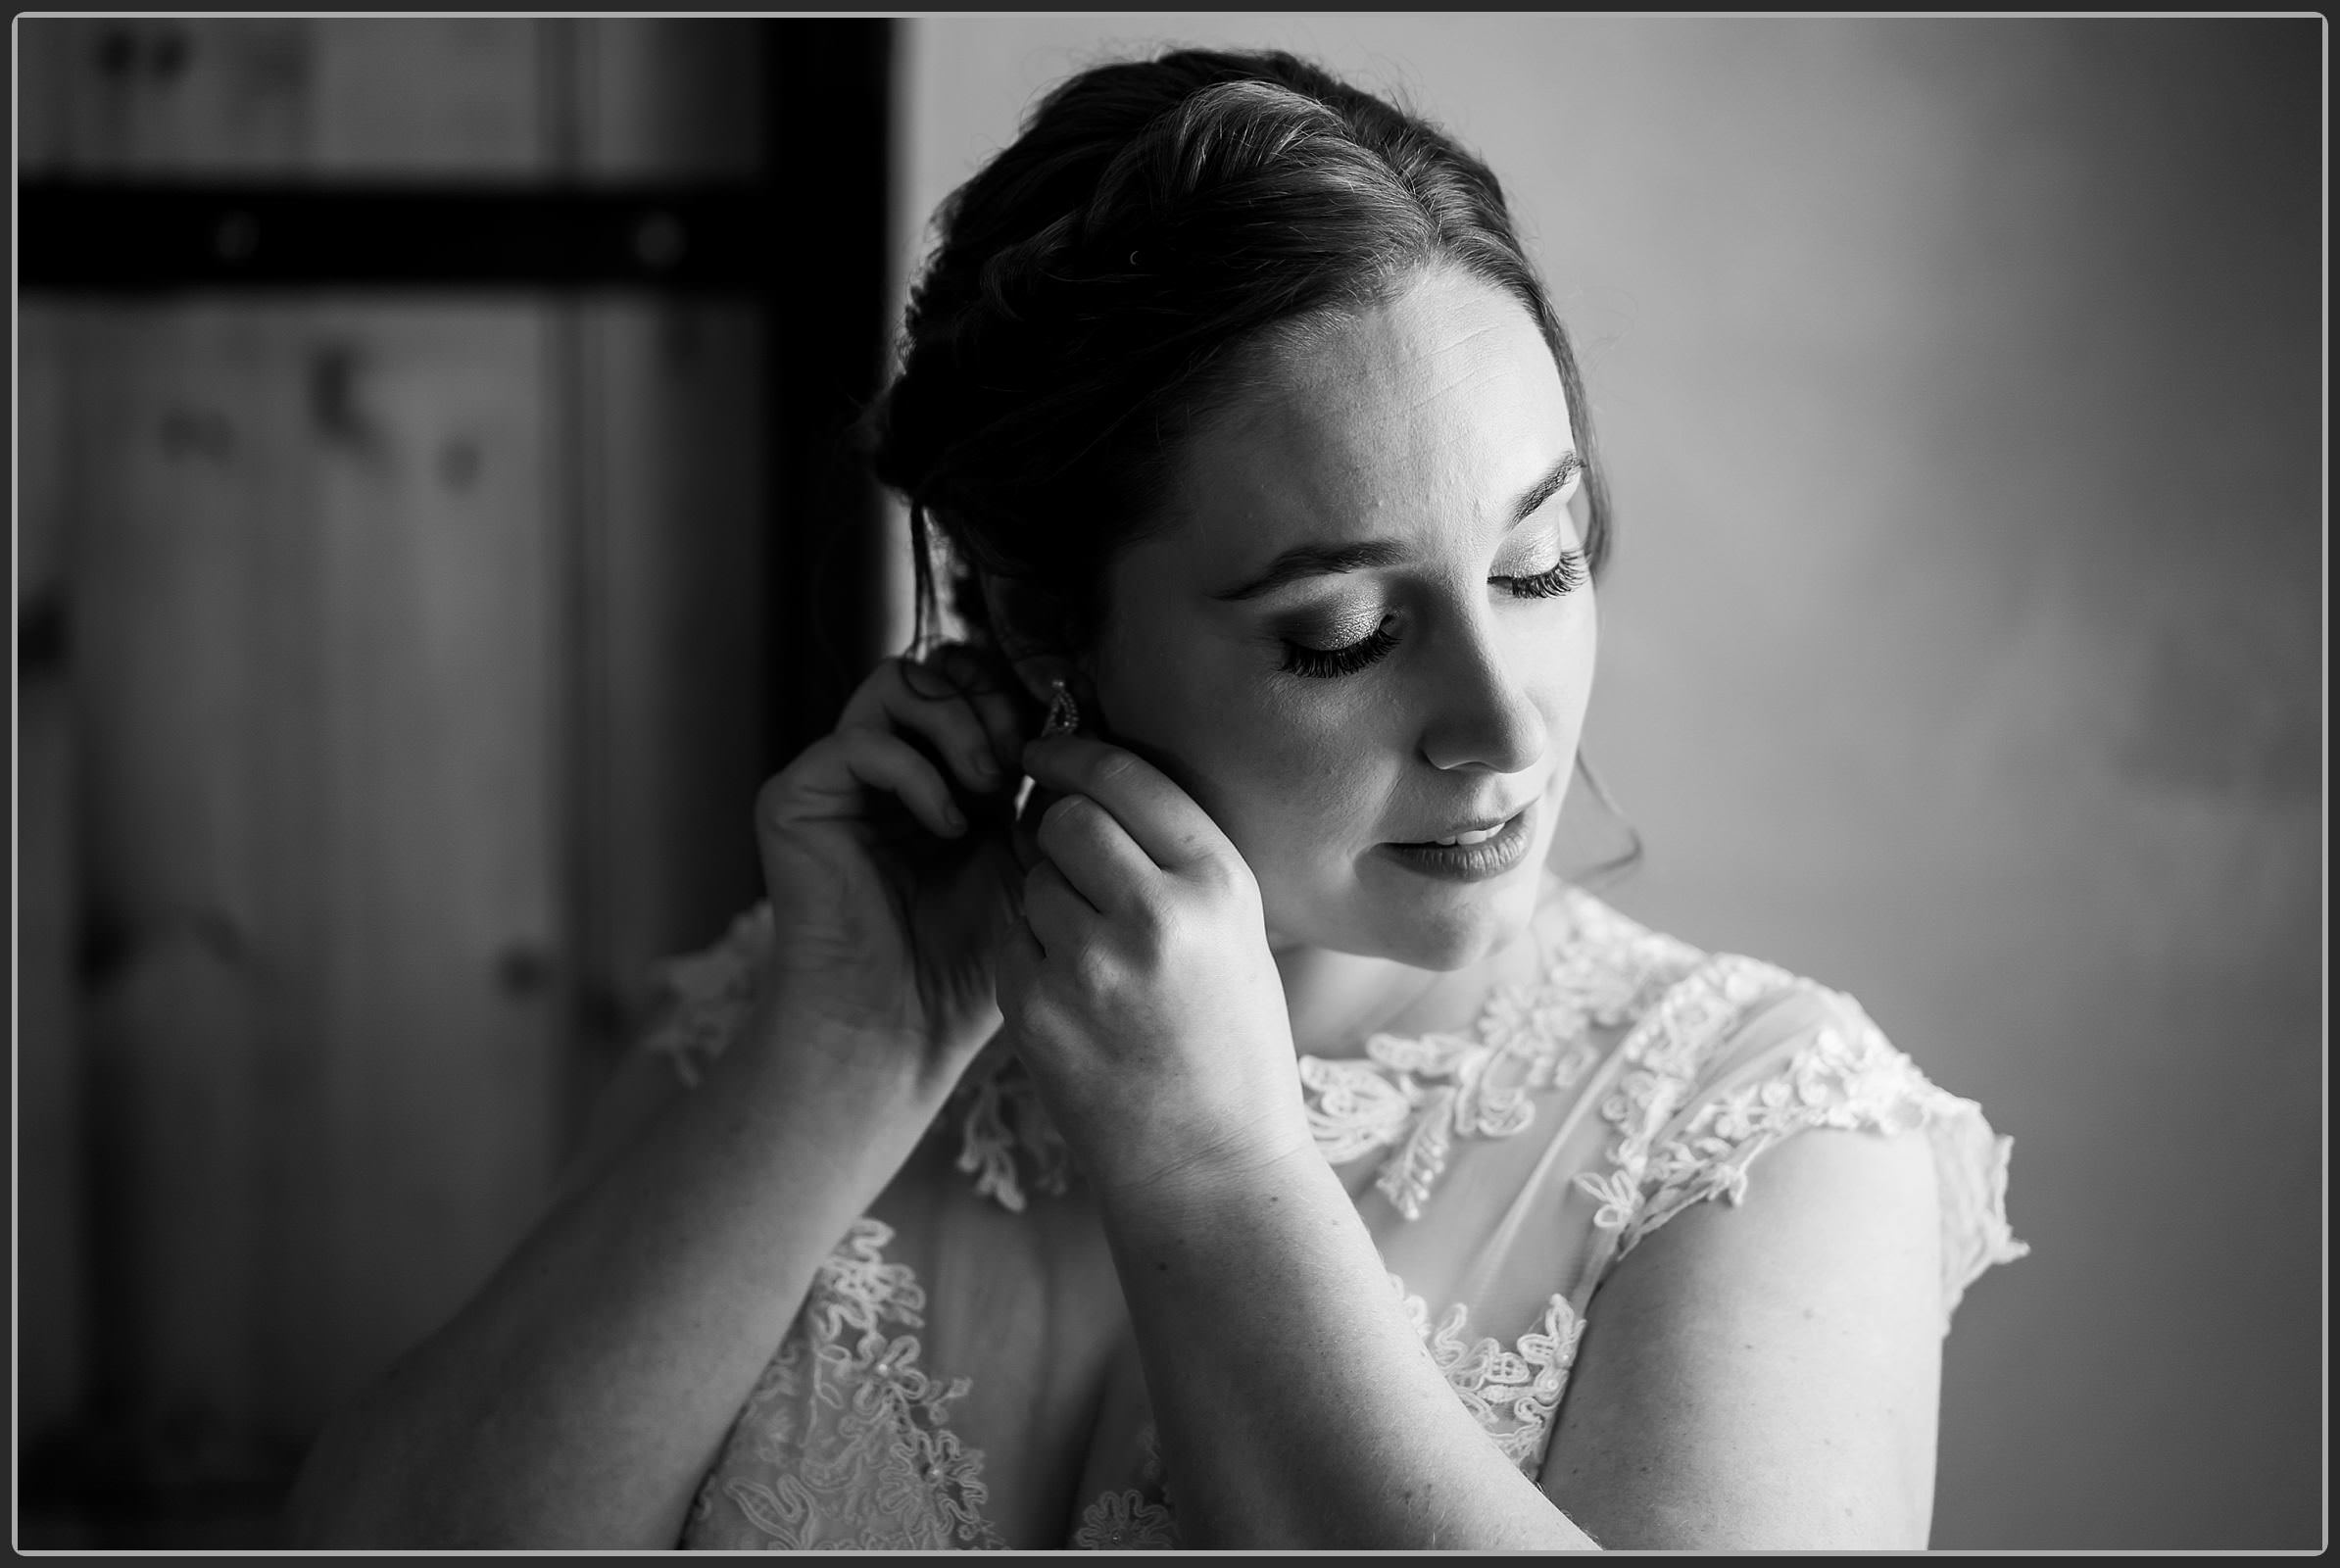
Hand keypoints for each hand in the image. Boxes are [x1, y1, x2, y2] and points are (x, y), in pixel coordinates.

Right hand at [752, 647, 1031, 1086]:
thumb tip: (1075, 720)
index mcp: (942, 771)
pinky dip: (917, 773)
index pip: (974, 680)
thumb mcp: (1028, 859)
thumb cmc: (970, 958)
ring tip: (989, 787)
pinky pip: (859, 742)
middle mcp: (886, 763)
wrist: (903, 1028)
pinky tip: (948, 826)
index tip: (1056, 747)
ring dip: (958, 724)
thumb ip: (1043, 789)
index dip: (1018, 695)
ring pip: (896, 682)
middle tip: (1020, 762)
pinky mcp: (796, 798)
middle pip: (937, 663)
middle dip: (992, 700)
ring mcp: (838, 777)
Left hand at [999, 734, 1314, 1199]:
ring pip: (1029, 880)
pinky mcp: (1037, 1011)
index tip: (1046, 750)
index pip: (1126, 778)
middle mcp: (1154, 916)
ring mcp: (1089, 966)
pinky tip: (1071, 993)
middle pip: (1064, 819)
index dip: (1075, 754)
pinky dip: (1028, 951)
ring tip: (1090, 953)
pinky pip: (1009, 940)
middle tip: (1072, 863)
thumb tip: (1090, 784)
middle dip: (1058, 832)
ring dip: (1044, 898)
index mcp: (1218, 886)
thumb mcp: (1239, 935)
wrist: (1211, 1166)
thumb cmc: (1231, 1044)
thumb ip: (1176, 859)